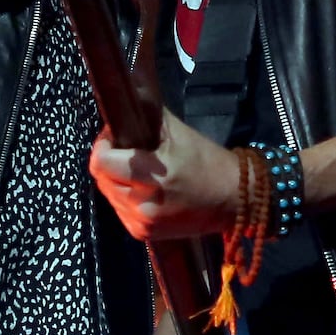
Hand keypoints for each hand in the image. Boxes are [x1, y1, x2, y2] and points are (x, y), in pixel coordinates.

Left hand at [90, 112, 246, 242]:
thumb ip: (146, 113)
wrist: (233, 200)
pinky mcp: (144, 234)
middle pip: (102, 179)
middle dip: (109, 162)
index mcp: (152, 176)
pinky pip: (121, 210)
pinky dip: (126, 198)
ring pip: (109, 195)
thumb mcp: (178, 131)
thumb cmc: (207, 161)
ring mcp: (142, 222)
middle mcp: (143, 203)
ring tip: (137, 172)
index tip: (114, 138)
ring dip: (116, 181)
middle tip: (127, 152)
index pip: (102, 163)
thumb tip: (123, 101)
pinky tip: (144, 190)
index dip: (103, 146)